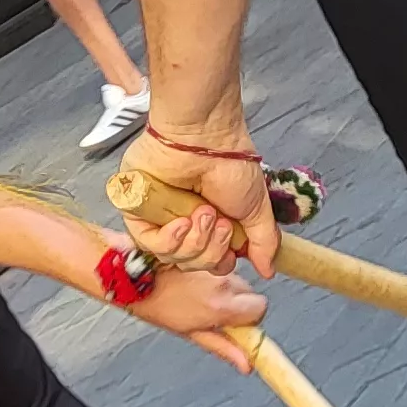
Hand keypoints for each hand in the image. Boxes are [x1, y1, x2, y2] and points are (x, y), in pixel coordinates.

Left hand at [106, 229, 269, 371]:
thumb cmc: (156, 306)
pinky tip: (192, 278)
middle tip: (210, 308)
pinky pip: (221, 264)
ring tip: (196, 292)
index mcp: (221, 305)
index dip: (249, 316)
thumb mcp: (191, 332)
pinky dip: (212, 273)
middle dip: (237, 301)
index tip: (234, 321)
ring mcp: (214, 265)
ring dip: (224, 287)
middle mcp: (222, 282)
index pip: (260, 308)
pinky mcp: (204, 250)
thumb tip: (247, 364)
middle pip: (250, 292)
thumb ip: (224, 346)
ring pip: (235, 278)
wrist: (132, 275)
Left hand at [118, 121, 279, 278]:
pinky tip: (182, 221)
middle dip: (211, 250)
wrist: (204, 137)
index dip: (220, 261)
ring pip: (172, 257)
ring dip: (194, 240)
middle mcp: (184, 222)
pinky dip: (170, 239)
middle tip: (220, 222)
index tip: (231, 248)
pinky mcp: (137, 210)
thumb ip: (263, 241)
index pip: (211, 261)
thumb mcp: (255, 207)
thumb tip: (268, 269)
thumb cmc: (229, 163)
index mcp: (210, 222)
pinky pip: (149, 243)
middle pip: (192, 263)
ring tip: (204, 213)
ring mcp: (160, 217)